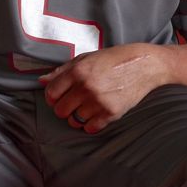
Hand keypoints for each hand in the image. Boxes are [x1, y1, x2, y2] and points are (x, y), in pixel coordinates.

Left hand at [39, 44, 171, 133]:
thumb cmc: (115, 59)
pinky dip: (90, 124)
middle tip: (74, 102)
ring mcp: (99, 101)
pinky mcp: (111, 113)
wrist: (145, 65)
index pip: (51, 93)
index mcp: (78, 71)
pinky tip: (96, 113)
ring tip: (86, 107)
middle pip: (60, 110)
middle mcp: (86, 87)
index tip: (59, 96)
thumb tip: (41, 80)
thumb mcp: (87, 58)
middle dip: (64, 108)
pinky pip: (90, 128)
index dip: (53, 96)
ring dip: (76, 117)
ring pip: (73, 121)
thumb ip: (62, 70)